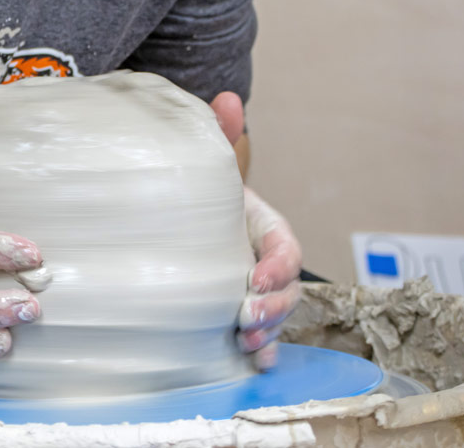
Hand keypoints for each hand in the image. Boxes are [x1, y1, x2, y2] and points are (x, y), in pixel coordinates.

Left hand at [211, 92, 302, 369]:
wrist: (175, 215)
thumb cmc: (196, 194)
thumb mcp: (206, 164)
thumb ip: (219, 134)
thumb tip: (228, 97)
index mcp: (262, 225)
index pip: (285, 245)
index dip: (278, 263)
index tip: (256, 275)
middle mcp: (264, 260)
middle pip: (288, 288)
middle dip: (273, 306)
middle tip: (244, 317)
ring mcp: (254, 289)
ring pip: (277, 315)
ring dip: (268, 332)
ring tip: (244, 342)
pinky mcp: (238, 313)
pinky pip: (263, 339)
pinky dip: (265, 354)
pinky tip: (257, 366)